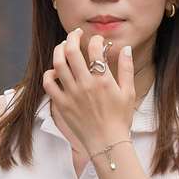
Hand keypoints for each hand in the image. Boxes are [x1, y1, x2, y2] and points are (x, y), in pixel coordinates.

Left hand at [42, 27, 134, 155]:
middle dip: (73, 37)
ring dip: (59, 50)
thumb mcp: (129, 93)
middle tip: (76, 34)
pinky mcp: (62, 104)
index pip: (95, 49)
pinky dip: (50, 74)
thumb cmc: (120, 119)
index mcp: (102, 80)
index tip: (98, 41)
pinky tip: (55, 71)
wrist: (108, 144)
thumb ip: (126, 69)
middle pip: (71, 51)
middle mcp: (85, 85)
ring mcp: (71, 94)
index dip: (96, 40)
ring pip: (58, 63)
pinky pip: (49, 84)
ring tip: (64, 47)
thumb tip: (125, 49)